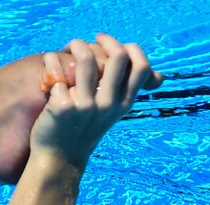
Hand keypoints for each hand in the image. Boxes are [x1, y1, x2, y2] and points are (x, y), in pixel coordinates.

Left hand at [30, 34, 157, 170]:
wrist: (58, 159)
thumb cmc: (83, 130)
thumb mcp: (113, 113)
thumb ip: (129, 92)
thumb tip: (160, 77)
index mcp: (123, 104)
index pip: (140, 68)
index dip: (131, 49)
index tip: (115, 46)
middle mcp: (107, 105)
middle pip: (117, 57)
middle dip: (104, 40)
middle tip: (91, 40)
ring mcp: (85, 106)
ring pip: (86, 59)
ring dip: (76, 44)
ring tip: (69, 46)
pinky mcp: (62, 107)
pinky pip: (58, 73)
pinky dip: (51, 61)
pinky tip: (49, 62)